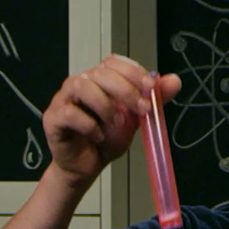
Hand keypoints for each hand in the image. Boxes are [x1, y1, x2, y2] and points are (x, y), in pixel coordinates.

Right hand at [43, 55, 180, 185]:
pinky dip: (88, 125)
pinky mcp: (53, 118)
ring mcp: (64, 99)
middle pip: (100, 72)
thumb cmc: (106, 139)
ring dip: (106, 105)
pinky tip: (97, 136)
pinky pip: (69, 113)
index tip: (151, 88)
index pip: (113, 62)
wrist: (87, 166)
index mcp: (99, 79)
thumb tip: (174, 81)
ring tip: (117, 123)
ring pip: (82, 86)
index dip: (133, 71)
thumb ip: (154, 99)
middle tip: (142, 110)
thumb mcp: (136, 118)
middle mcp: (80, 84)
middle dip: (126, 90)